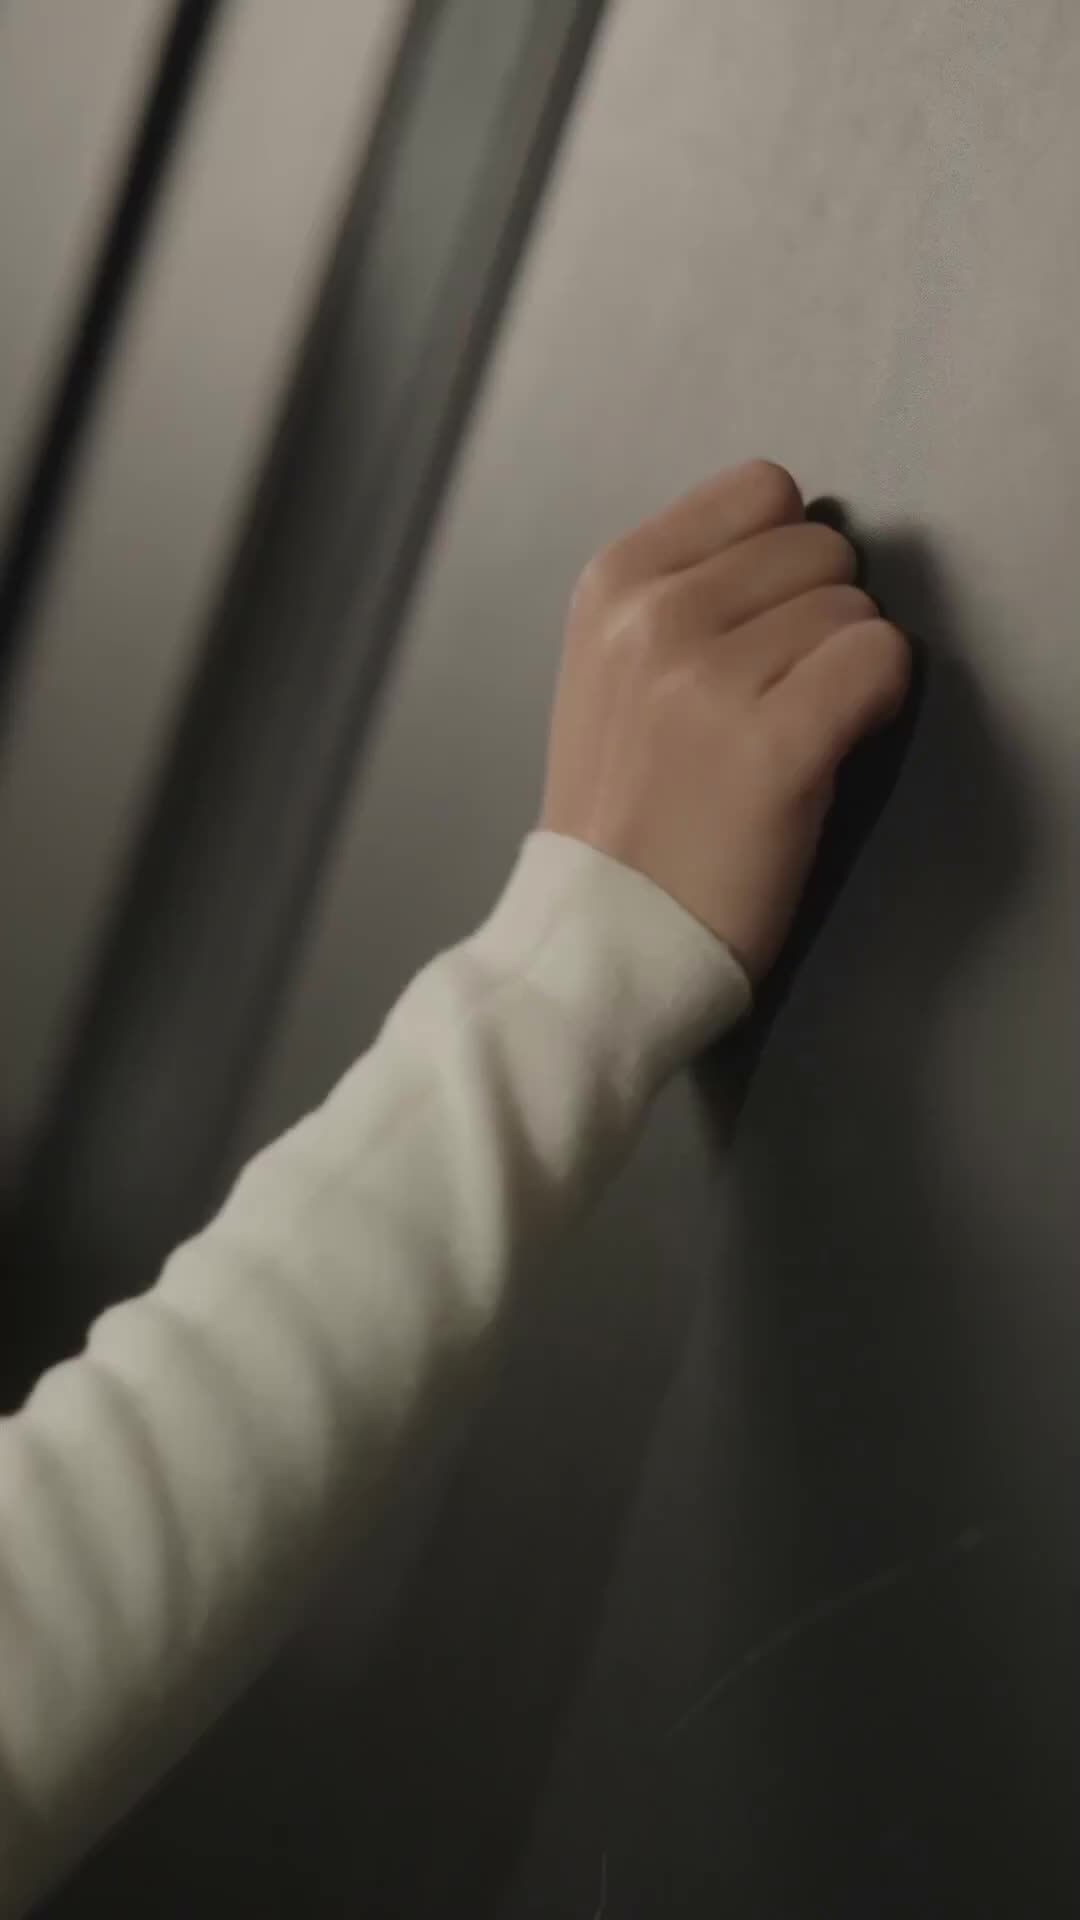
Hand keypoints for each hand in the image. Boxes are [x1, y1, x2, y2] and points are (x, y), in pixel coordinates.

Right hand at [541, 461, 910, 981]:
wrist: (607, 932)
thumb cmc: (625, 809)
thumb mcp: (608, 668)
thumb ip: (682, 589)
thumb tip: (796, 542)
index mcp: (614, 581)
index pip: (763, 488)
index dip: (785, 558)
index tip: (760, 629)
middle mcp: (656, 615)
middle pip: (820, 547)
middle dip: (818, 617)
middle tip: (776, 697)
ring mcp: (709, 678)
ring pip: (856, 610)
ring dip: (844, 672)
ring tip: (787, 736)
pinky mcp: (774, 745)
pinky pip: (882, 662)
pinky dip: (877, 704)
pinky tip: (829, 751)